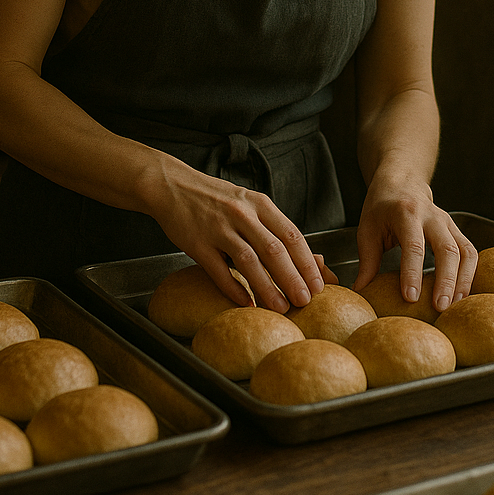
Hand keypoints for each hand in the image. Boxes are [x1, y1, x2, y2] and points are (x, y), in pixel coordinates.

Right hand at [148, 158, 327, 311]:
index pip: (292, 236)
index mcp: (260, 204)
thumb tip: (316, 261)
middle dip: (293, 278)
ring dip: (267, 288)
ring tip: (281, 307)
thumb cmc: (218, 200)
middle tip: (305, 301)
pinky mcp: (197, 243)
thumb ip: (277, 230)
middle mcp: (242, 214)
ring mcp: (219, 228)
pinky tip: (247, 304)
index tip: (320, 285)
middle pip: (274, 250)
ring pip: (249, 261)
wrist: (173, 186)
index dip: (308, 263)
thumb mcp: (251, 205)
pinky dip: (234, 289)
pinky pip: (219, 270)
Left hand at [353, 175, 477, 312]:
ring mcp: (448, 222)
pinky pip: (470, 252)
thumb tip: (361, 291)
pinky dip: (470, 274)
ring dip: (463, 280)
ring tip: (455, 305)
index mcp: (406, 213)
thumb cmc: (382, 208)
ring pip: (465, 251)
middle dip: (445, 280)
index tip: (410, 297)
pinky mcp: (456, 231)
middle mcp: (432, 216)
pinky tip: (462, 294)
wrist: (402, 182)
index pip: (413, 245)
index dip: (412, 272)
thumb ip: (367, 261)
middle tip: (440, 307)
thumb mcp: (367, 229)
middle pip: (446, 249)